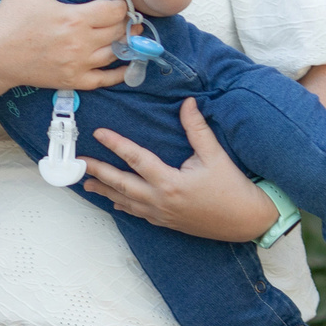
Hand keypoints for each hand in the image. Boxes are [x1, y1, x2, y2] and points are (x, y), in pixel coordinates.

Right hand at [0, 0, 129, 93]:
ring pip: (116, 53)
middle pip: (119, 31)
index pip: (115, 11)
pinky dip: (120, 72)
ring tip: (123, 33)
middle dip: (124, 21)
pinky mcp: (73, 80)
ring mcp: (79, 65)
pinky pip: (106, 79)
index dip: (121, 4)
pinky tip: (125, 62)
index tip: (118, 1)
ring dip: (123, 42)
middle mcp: (81, 44)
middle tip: (122, 16)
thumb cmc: (9, 20)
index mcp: (74, 19)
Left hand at [80, 98, 278, 240]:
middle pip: (121, 183)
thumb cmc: (232, 187)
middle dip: (98, 171)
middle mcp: (160, 200)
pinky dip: (123, 205)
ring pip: (126, 201)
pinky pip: (138, 214)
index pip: (136, 159)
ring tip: (86, 183)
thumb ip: (197, 129)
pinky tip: (114, 201)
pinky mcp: (167, 223)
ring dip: (105, 190)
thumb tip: (188, 103)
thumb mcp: (215, 155)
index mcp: (170, 182)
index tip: (99, 134)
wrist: (247, 220)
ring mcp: (162, 214)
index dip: (116, 144)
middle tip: (78, 164)